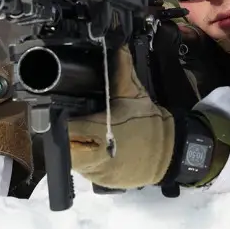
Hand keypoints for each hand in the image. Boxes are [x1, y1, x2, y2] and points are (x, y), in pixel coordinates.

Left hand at [68, 46, 174, 188]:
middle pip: (65, 149)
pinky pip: (84, 172)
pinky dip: (83, 160)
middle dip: (63, 137)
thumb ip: (120, 70)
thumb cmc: (149, 122)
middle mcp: (97, 156)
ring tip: (78, 135)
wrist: (171, 152)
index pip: (67, 129)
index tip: (58, 111)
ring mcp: (99, 173)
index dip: (59, 121)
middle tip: (66, 124)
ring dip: (72, 149)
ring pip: (72, 162)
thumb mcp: (135, 94)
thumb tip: (116, 45)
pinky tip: (89, 148)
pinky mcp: (103, 183)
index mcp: (102, 131)